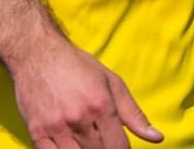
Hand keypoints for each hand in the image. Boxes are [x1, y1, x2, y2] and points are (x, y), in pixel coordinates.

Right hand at [10, 39, 161, 147]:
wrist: (38, 55)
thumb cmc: (79, 67)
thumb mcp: (113, 84)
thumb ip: (134, 114)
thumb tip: (157, 138)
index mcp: (101, 106)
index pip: (118, 147)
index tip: (120, 146)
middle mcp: (79, 119)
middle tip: (103, 138)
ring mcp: (55, 127)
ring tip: (88, 139)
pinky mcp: (36, 131)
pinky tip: (71, 145)